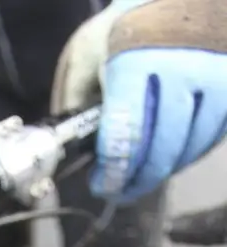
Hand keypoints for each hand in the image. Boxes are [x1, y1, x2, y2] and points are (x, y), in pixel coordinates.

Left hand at [51, 0, 226, 202]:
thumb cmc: (133, 20)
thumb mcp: (91, 47)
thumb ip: (77, 96)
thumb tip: (70, 144)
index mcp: (136, 59)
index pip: (126, 136)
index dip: (112, 171)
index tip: (102, 183)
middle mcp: (181, 67)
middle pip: (161, 150)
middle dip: (136, 180)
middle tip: (120, 189)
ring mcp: (215, 76)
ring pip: (190, 149)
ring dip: (164, 170)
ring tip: (142, 172)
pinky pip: (212, 136)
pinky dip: (190, 152)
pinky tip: (170, 151)